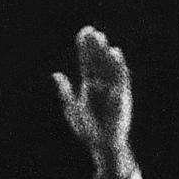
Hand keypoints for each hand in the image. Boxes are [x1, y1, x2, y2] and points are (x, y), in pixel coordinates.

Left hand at [54, 26, 132, 178]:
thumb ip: (65, 93)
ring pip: (109, 67)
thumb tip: (56, 74)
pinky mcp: (123, 96)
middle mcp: (102, 84)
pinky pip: (121, 78)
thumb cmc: (88, 131)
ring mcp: (112, 89)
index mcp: (89, 85)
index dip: (85, 47)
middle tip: (93, 31)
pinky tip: (116, 53)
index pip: (87, 62)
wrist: (104, 146)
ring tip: (102, 39)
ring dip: (106, 53)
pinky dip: (119, 66)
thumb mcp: (73, 111)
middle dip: (96, 47)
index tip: (84, 32)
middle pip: (98, 61)